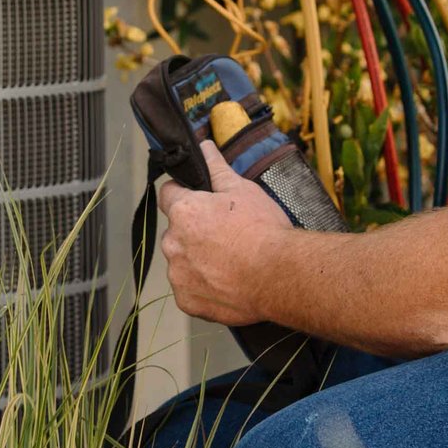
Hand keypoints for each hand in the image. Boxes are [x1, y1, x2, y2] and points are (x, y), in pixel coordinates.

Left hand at [156, 140, 292, 326]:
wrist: (280, 276)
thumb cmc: (262, 230)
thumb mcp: (242, 190)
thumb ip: (216, 168)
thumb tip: (204, 146)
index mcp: (183, 212)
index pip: (168, 194)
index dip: (184, 194)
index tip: (202, 202)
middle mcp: (173, 243)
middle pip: (177, 231)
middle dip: (195, 232)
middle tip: (226, 236)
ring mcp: (178, 275)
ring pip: (182, 262)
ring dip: (198, 260)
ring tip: (231, 262)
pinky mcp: (187, 301)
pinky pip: (189, 289)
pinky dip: (204, 287)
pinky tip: (228, 282)